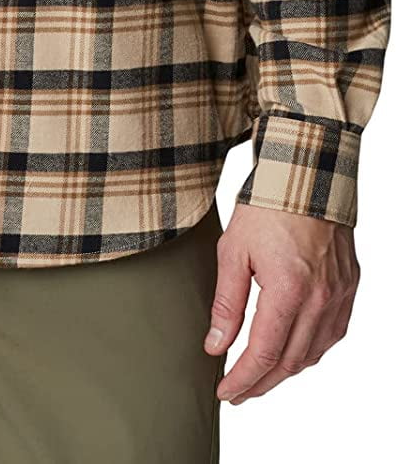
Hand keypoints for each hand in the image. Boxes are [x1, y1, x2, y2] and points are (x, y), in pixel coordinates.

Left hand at [204, 204, 358, 402]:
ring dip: (286, 370)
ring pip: (314, 353)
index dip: (242, 379)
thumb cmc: (268, 205)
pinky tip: (292, 349)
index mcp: (288, 290)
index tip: (225, 392)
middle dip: (261, 383)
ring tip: (260, 374)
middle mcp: (320, 299)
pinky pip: (332, 334)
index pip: (264, 354)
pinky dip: (311, 349)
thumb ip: (227, 304)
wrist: (307, 174)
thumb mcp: (233, 250)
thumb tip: (216, 345)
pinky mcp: (349, 287)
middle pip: (290, 362)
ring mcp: (340, 295)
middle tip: (238, 391)